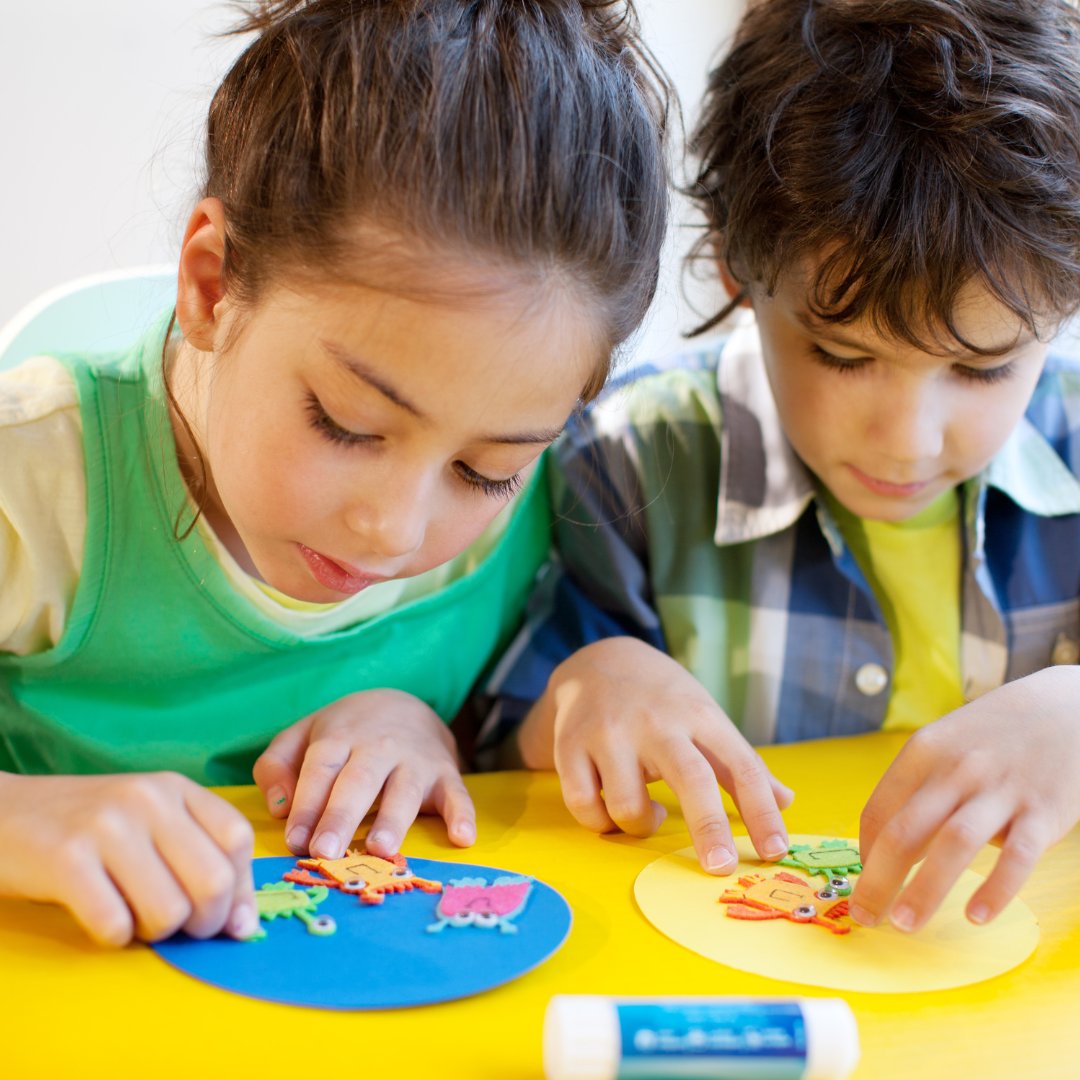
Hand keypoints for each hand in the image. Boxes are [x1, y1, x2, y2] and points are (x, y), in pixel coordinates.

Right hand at [0, 771, 255, 946]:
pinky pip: (116, 925)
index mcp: (174, 788)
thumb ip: (199, 857)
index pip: (237, 839)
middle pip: (214, 882)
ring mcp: (107, 826)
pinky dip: (115, 937)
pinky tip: (101, 918)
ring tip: (135, 917)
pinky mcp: (66, 860)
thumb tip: (245, 925)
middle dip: (206, 922)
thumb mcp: (149, 821)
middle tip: (182, 929)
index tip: (231, 920)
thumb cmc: (86, 828)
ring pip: (169, 911)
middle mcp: (147, 799)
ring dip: (157, 933)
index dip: (242, 889)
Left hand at [253, 689, 474, 860]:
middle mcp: (378, 747)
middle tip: (326, 851)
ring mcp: (415, 760)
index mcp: (338, 737)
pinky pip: (457, 793)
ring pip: (404, 790)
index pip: (320, 770)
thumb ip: (276, 765)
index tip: (296, 842)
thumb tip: (278, 806)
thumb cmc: (345, 732)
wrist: (406, 704)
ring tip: (380, 848)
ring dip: (393, 819)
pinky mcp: (445, 773)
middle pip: (358, 781)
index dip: (307, 804)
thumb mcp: (303, 735)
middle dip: (342, 816)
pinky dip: (462, 814)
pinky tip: (462, 837)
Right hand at [516, 637, 792, 872]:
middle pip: (690, 778)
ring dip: (641, 826)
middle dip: (708, 827)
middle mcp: (657, 722)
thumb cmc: (663, 700)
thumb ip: (741, 763)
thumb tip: (787, 802)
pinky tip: (609, 812)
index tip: (776, 850)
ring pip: (628, 804)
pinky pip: (584, 804)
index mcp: (699, 715)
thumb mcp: (706, 717)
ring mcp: (610, 733)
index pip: (741, 765)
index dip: (761, 811)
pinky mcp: (570, 744)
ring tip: (647, 815)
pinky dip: (600, 822)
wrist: (599, 661)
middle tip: (719, 867)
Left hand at [852, 666, 1079, 931]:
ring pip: (952, 846)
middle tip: (866, 917)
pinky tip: (976, 916)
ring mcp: (1000, 790)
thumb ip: (921, 788)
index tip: (862, 881)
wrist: (1070, 706)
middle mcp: (956, 770)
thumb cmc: (995, 733)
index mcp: (923, 752)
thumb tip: (890, 844)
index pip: (879, 810)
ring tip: (906, 925)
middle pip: (904, 832)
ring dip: (924, 890)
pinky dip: (995, 889)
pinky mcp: (1044, 811)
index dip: (864, 852)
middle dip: (878, 880)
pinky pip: (1016, 857)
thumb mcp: (948, 743)